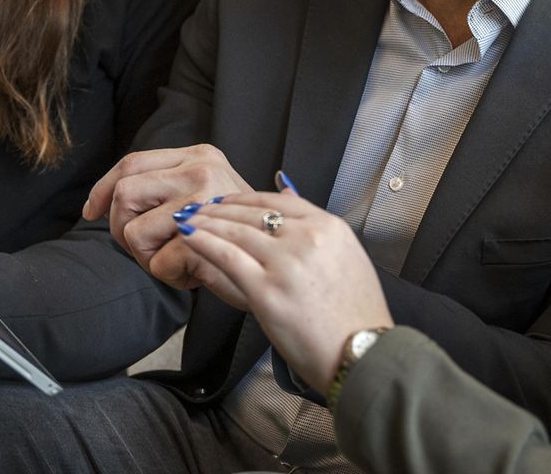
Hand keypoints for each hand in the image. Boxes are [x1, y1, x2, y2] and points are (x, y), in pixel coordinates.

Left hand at [82, 145, 252, 286]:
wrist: (280, 265)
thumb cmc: (233, 236)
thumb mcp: (200, 197)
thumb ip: (164, 187)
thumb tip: (101, 202)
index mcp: (200, 156)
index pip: (131, 162)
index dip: (103, 189)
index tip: (91, 212)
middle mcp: (202, 169)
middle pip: (123, 193)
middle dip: (121, 228)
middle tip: (147, 248)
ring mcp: (204, 202)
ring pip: (131, 230)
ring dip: (145, 256)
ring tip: (177, 259)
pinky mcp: (204, 238)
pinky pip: (156, 262)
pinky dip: (168, 276)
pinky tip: (194, 273)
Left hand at [179, 191, 390, 392]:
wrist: (363, 353)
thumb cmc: (356, 315)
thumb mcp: (348, 258)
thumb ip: (319, 232)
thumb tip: (289, 205)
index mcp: (329, 227)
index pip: (279, 199)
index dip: (246, 198)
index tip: (227, 200)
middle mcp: (308, 238)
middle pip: (253, 212)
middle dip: (220, 208)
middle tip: (199, 207)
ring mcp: (286, 263)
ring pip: (235, 231)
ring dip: (206, 222)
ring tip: (187, 218)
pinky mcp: (266, 291)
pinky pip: (226, 256)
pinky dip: (203, 242)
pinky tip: (189, 236)